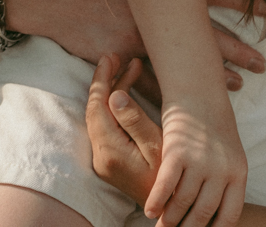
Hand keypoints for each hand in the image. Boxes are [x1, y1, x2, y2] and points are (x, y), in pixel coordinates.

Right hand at [0, 0, 265, 88]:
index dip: (248, 2)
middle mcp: (158, 12)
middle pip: (208, 35)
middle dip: (239, 50)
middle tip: (264, 63)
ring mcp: (140, 37)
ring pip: (184, 61)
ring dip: (211, 74)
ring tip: (240, 84)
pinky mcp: (120, 55)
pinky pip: (150, 77)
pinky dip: (172, 88)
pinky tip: (187, 98)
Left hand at [89, 55, 163, 204]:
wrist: (169, 208)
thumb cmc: (170, 176)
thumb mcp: (157, 145)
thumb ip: (134, 120)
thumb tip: (114, 95)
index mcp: (110, 150)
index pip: (97, 106)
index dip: (102, 79)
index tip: (110, 57)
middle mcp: (101, 156)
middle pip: (95, 110)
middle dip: (105, 81)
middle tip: (117, 58)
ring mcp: (103, 160)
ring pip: (99, 117)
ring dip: (110, 92)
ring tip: (127, 70)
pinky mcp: (109, 161)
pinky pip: (105, 127)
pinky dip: (113, 107)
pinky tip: (125, 94)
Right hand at [145, 92, 246, 226]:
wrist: (200, 93)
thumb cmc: (213, 128)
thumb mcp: (229, 154)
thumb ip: (225, 182)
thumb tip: (215, 216)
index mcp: (238, 172)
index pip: (228, 216)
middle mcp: (221, 170)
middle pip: (203, 214)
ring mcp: (200, 161)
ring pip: (181, 203)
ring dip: (169, 220)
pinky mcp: (177, 152)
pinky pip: (165, 186)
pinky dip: (156, 202)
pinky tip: (149, 211)